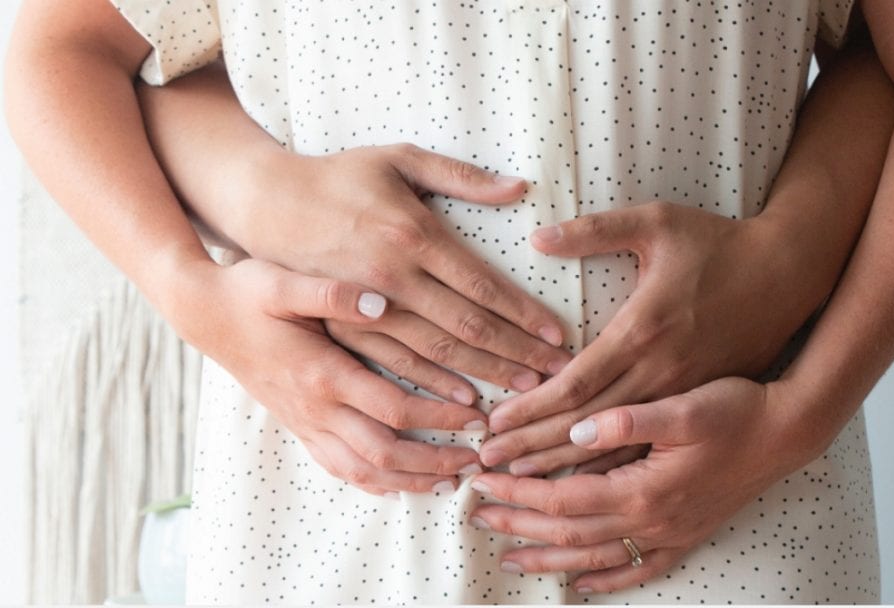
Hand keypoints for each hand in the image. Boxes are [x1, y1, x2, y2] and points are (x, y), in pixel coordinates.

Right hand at [176, 257, 486, 495]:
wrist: (202, 314)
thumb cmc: (245, 293)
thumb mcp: (283, 282)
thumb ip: (332, 294)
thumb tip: (381, 301)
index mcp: (322, 373)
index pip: (394, 408)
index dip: (440, 417)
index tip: (478, 414)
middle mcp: (315, 408)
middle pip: (384, 453)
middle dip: (434, 462)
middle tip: (476, 461)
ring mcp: (304, 422)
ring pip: (362, 471)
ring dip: (409, 481)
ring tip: (448, 482)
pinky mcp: (297, 425)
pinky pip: (337, 467)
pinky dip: (372, 482)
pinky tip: (397, 484)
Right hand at [234, 143, 572, 402]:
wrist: (264, 204)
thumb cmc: (338, 176)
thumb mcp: (397, 158)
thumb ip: (460, 175)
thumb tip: (519, 187)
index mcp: (412, 235)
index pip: (482, 286)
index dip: (524, 314)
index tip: (558, 335)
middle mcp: (392, 279)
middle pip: (466, 329)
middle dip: (516, 354)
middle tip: (556, 375)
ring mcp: (365, 309)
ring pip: (434, 356)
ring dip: (483, 376)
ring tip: (522, 395)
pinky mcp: (343, 327)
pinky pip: (393, 367)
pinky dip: (430, 389)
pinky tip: (463, 403)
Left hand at [468, 377, 810, 593]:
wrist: (787, 433)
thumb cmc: (736, 412)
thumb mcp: (682, 406)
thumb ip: (627, 421)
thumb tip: (577, 429)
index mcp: (642, 488)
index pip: (562, 497)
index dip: (518, 491)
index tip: (483, 481)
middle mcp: (651, 520)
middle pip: (569, 532)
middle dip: (520, 523)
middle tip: (478, 516)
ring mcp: (669, 534)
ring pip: (595, 557)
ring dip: (550, 557)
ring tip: (511, 558)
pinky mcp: (686, 536)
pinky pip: (639, 569)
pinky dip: (607, 580)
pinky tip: (583, 585)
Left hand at [480, 202, 816, 473]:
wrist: (790, 275)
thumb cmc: (719, 244)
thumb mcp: (658, 221)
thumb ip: (595, 230)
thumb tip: (538, 237)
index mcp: (642, 331)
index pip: (573, 384)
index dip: (528, 409)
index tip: (492, 425)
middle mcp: (659, 372)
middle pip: (583, 425)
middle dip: (531, 447)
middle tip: (486, 464)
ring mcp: (681, 394)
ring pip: (614, 446)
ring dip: (564, 467)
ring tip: (519, 483)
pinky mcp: (697, 402)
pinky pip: (648, 447)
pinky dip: (610, 468)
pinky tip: (582, 486)